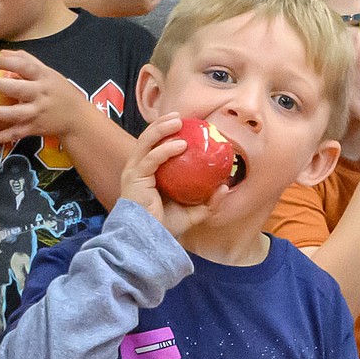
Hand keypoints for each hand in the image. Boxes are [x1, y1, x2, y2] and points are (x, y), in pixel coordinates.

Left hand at [0, 50, 87, 146]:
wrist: (77, 118)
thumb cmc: (60, 91)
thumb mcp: (49, 73)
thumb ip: (26, 61)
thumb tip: (1, 52)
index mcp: (44, 78)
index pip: (25, 67)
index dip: (8, 63)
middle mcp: (41, 95)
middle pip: (18, 89)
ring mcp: (38, 113)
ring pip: (15, 114)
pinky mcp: (35, 128)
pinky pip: (16, 133)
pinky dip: (2, 137)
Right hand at [122, 115, 229, 236]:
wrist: (149, 240)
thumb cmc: (166, 227)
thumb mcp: (192, 213)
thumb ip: (208, 202)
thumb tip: (225, 187)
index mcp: (149, 174)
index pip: (156, 147)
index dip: (168, 134)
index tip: (187, 126)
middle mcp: (139, 170)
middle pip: (148, 139)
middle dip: (162, 124)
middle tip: (181, 117)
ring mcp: (135, 172)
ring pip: (146, 142)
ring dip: (161, 128)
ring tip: (178, 121)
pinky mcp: (135, 178)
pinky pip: (151, 159)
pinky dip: (165, 149)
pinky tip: (180, 144)